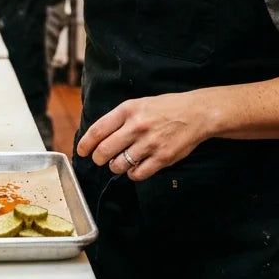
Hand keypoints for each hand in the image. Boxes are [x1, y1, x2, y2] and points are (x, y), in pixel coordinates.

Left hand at [75, 92, 212, 181]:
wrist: (196, 113)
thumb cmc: (165, 108)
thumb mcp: (139, 104)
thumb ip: (119, 118)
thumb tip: (97, 136)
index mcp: (128, 110)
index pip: (97, 130)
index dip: (85, 144)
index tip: (82, 151)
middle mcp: (137, 126)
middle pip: (104, 151)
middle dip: (98, 159)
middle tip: (100, 159)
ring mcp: (150, 143)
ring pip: (119, 165)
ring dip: (116, 167)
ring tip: (121, 162)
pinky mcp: (162, 158)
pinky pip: (137, 174)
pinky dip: (132, 174)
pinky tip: (135, 167)